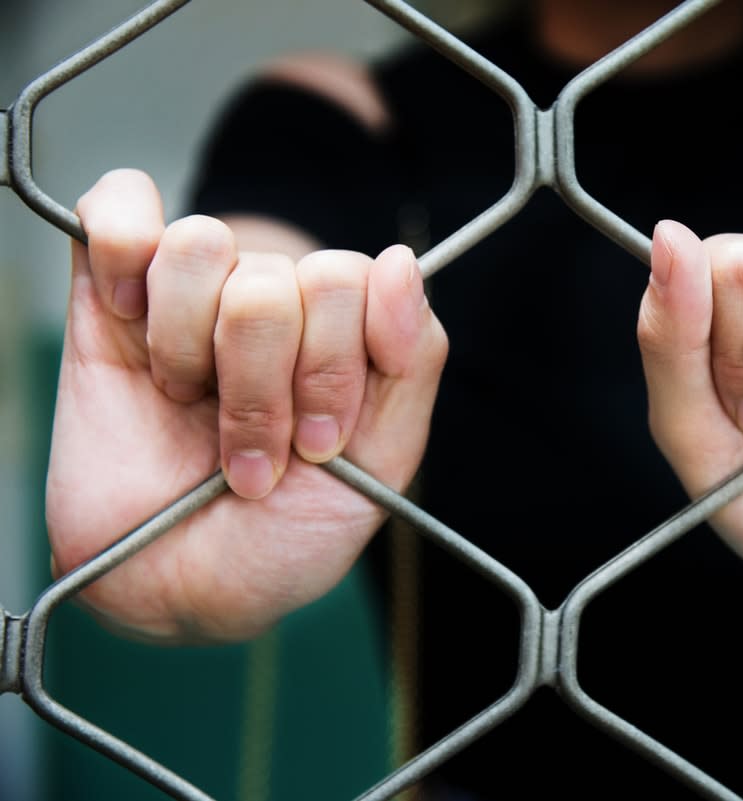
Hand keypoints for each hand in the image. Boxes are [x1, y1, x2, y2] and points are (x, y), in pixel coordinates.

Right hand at [46, 169, 446, 640]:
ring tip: (188, 408)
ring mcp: (193, 296)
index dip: (335, 364)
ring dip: (193, 350)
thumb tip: (400, 261)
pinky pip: (117, 206)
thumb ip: (412, 363)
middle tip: (255, 454)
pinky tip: (130, 321)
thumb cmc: (282, 538)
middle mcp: (276, 304)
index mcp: (344, 333)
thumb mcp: (379, 469)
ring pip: (202, 244)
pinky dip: (121, 247)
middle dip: (265, 384)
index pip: (356, 279)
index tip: (321, 442)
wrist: (176, 596)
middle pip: (282, 275)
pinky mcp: (106, 295)